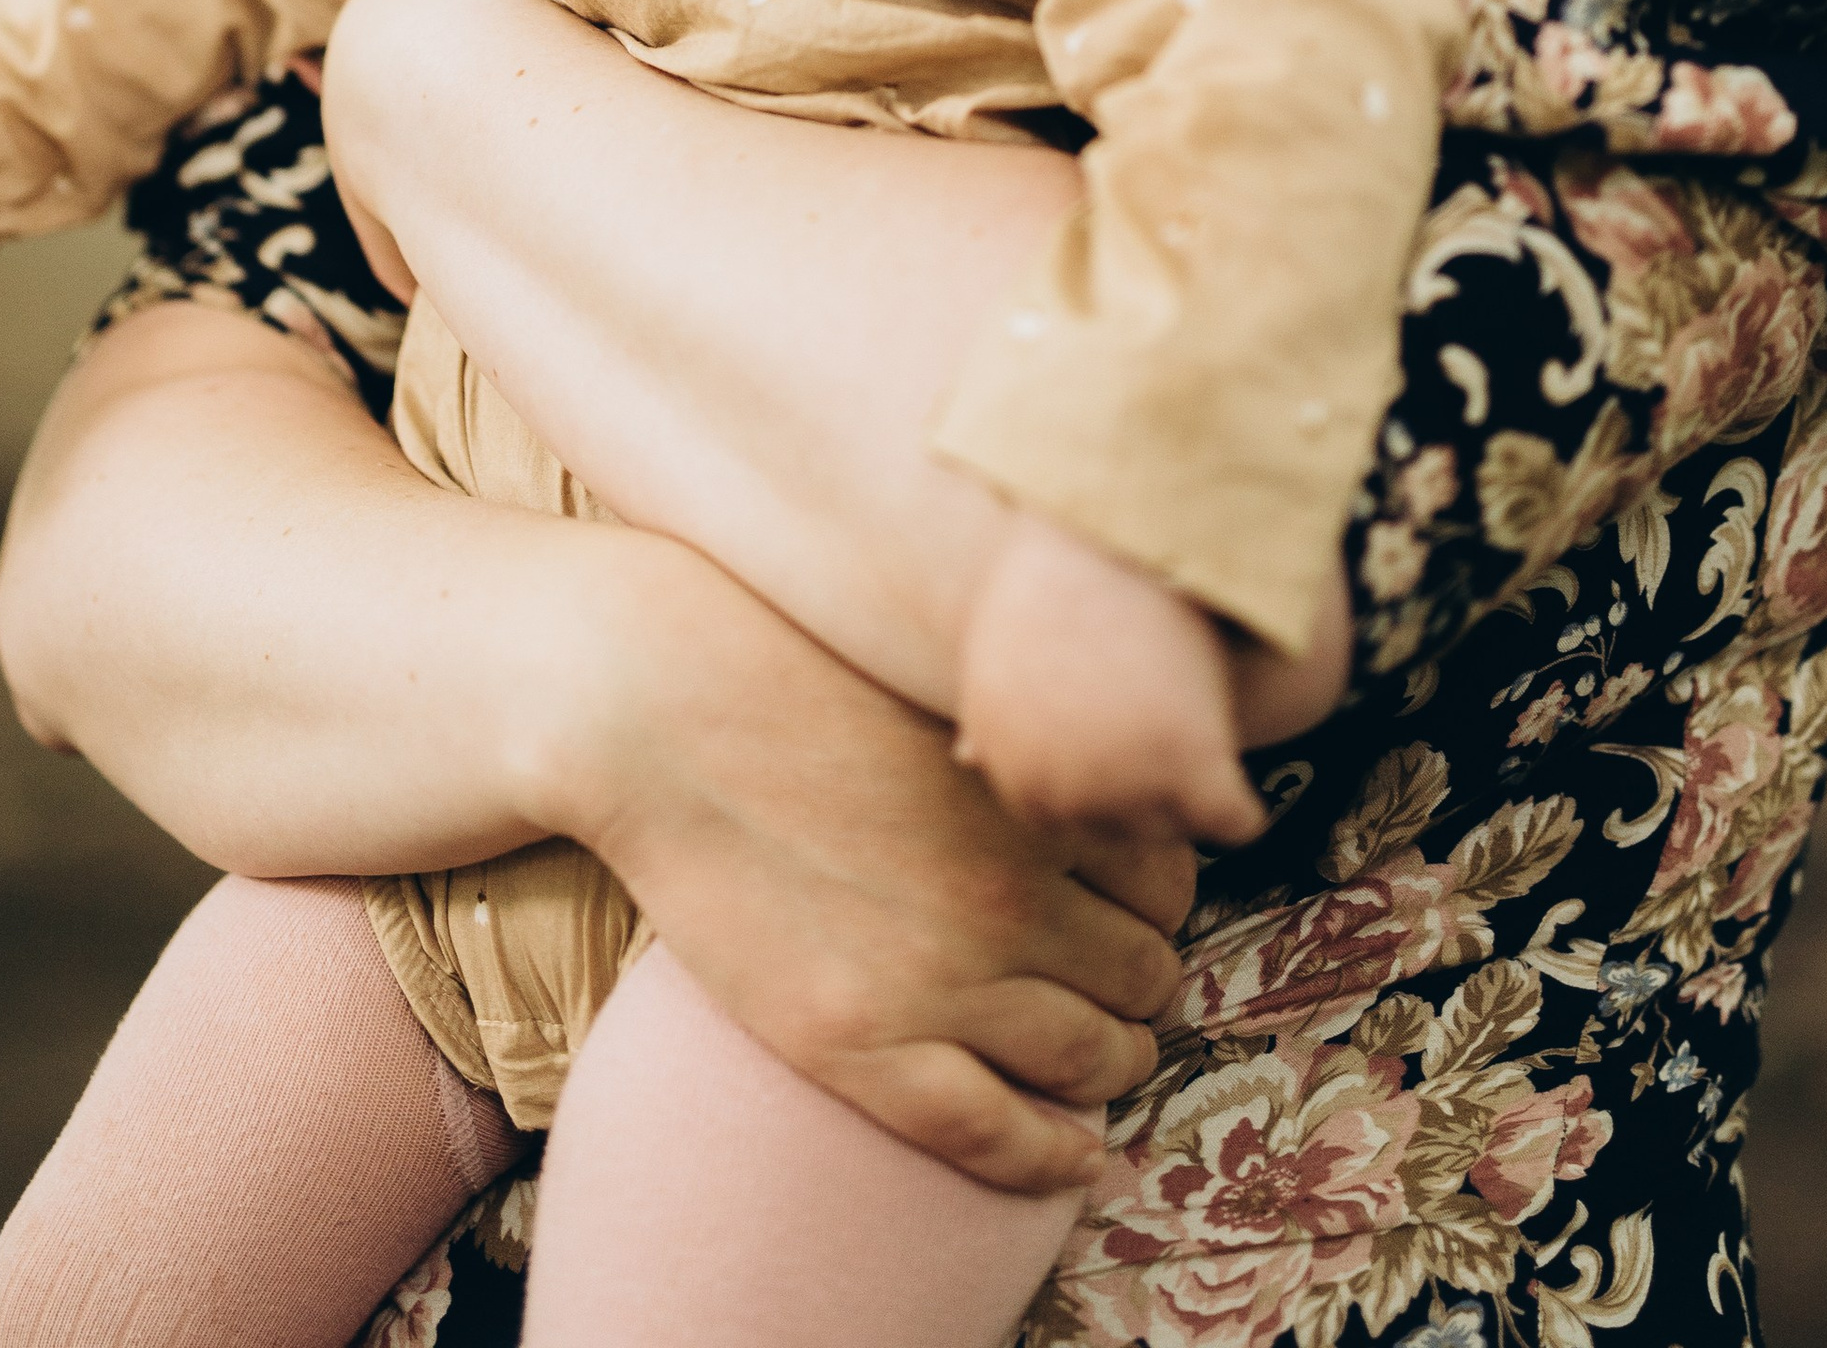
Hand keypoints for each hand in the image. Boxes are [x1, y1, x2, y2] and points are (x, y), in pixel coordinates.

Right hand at [550, 525, 1196, 1196]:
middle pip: (1142, 972)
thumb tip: (1108, 762)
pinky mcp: (858, 1046)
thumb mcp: (944, 685)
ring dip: (1114, 1063)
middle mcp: (1009, 897)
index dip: (1159, 899)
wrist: (659, 707)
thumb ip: (1029, 742)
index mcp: (1036, 799)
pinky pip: (995, 1135)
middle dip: (1142, 983)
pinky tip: (1078, 1158)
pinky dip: (1053, 1159)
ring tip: (1105, 1059)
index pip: (1168, 877)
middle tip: (1122, 986)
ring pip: (1091, 1057)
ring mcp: (937, 980)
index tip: (1137, 906)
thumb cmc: (794, 666)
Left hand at [956, 511, 1265, 847]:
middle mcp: (1058, 789)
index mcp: (1010, 766)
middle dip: (1142, 792)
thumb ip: (993, 718)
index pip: (1059, 819)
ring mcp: (1126, 783)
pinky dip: (1244, 810)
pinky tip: (1246, 786)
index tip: (1118, 728)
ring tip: (1200, 739)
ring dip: (1189, 799)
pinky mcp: (1191, 766)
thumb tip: (965, 756)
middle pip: (1119, 829)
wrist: (1106, 525)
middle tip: (1164, 727)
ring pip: (1173, 828)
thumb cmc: (1058, 576)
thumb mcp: (1005, 656)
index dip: (1097, 777)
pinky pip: (1233, 821)